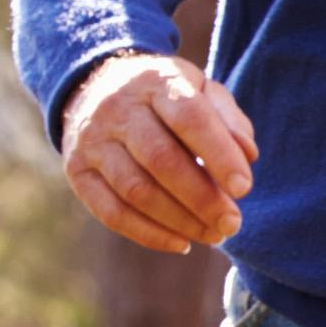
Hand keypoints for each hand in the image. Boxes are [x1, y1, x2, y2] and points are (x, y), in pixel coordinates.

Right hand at [58, 51, 254, 252]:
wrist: (95, 86)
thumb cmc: (167, 96)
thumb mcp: (202, 90)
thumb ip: (228, 119)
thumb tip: (248, 156)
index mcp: (157, 83)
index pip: (190, 119)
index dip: (219, 155)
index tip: (244, 188)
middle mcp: (118, 111)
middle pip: (161, 160)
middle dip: (201, 198)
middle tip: (233, 224)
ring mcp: (92, 142)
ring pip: (135, 190)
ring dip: (178, 220)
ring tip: (214, 235)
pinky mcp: (77, 172)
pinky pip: (110, 211)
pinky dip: (147, 233)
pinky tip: (181, 243)